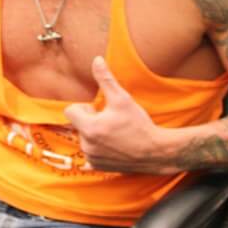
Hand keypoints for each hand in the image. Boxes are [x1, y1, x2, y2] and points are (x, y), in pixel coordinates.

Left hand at [64, 57, 179, 173]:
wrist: (157, 151)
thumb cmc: (139, 124)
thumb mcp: (123, 99)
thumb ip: (106, 80)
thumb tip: (96, 60)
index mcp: (89, 127)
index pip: (70, 111)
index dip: (84, 108)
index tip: (99, 110)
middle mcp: (86, 144)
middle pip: (77, 125)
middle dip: (90, 121)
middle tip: (111, 122)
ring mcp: (91, 157)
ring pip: (84, 139)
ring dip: (94, 135)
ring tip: (115, 134)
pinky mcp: (98, 167)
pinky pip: (89, 155)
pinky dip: (98, 150)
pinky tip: (113, 147)